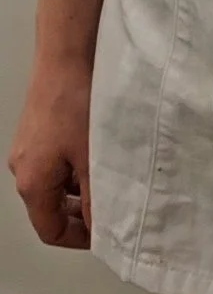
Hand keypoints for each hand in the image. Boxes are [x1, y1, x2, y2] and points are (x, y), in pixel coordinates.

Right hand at [9, 61, 92, 247]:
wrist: (66, 55)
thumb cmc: (74, 101)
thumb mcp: (93, 159)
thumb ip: (98, 198)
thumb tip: (103, 226)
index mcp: (32, 183)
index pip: (49, 230)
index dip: (78, 239)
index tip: (102, 235)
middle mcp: (23, 168)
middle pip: (49, 208)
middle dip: (79, 214)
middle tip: (109, 211)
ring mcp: (28, 147)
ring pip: (54, 184)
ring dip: (79, 189)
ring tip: (108, 180)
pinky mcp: (36, 129)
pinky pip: (54, 161)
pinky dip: (74, 167)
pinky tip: (97, 154)